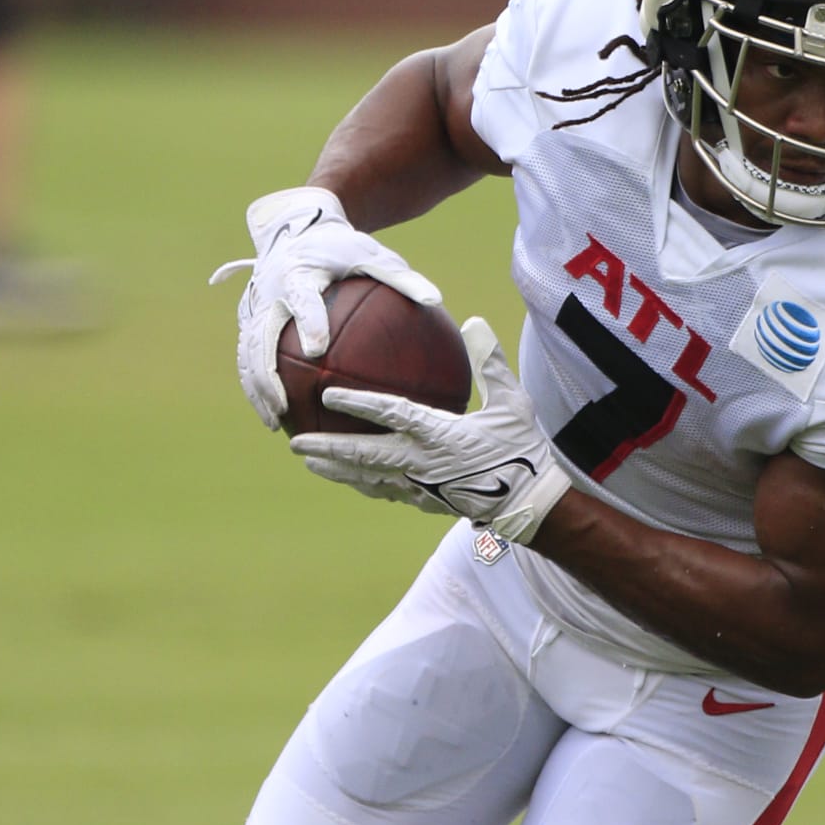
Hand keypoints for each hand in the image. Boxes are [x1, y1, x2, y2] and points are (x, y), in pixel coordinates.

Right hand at [209, 186, 439, 429]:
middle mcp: (270, 291)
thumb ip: (402, 278)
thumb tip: (436, 301)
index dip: (308, 322)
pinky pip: (248, 357)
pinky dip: (257, 385)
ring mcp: (255, 308)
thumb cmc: (343, 248)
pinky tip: (277, 414)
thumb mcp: (374, 256)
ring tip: (275, 422)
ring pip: (247, 353)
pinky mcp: (250, 320)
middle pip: (261, 336)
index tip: (318, 349)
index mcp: (299, 271)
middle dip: (267, 374)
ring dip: (257, 388)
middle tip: (284, 406)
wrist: (297, 230)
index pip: (301, 298)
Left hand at [290, 317, 570, 544]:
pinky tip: (348, 478)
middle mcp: (422, 463)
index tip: (328, 395)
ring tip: (307, 462)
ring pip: (367, 477)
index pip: (391, 415)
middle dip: (327, 448)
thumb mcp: (512, 402)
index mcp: (441, 435)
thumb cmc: (522, 449)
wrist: (529, 502)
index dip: (358, 405)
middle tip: (296, 442)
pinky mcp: (424, 501)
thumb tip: (475, 322)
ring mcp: (420, 486)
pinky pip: (384, 491)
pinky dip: (361, 482)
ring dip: (335, 469)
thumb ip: (490, 363)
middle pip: (364, 455)